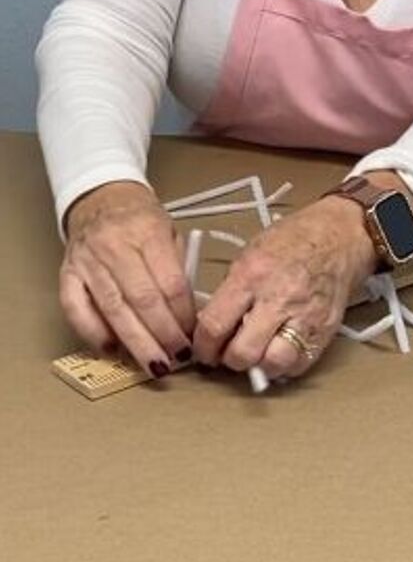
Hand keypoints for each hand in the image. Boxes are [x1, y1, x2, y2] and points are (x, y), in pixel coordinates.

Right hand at [61, 181, 196, 376]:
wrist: (100, 197)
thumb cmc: (140, 219)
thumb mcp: (171, 233)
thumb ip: (179, 269)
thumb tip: (192, 315)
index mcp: (147, 232)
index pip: (170, 283)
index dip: (184, 315)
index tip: (194, 335)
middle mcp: (114, 246)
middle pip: (142, 300)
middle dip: (163, 335)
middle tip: (178, 357)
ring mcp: (88, 261)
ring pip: (113, 310)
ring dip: (137, 342)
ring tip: (155, 363)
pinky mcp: (68, 274)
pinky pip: (76, 309)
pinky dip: (94, 333)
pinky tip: (113, 350)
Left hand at [193, 194, 377, 379]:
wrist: (339, 237)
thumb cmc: (294, 241)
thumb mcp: (250, 255)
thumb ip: (232, 292)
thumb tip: (214, 326)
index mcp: (252, 276)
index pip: (214, 326)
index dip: (203, 347)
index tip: (203, 351)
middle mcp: (278, 299)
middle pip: (243, 353)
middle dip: (230, 360)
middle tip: (229, 354)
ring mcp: (305, 317)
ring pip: (273, 364)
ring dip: (259, 366)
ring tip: (257, 354)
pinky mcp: (324, 330)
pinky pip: (299, 364)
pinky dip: (285, 366)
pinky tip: (280, 351)